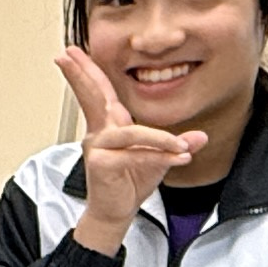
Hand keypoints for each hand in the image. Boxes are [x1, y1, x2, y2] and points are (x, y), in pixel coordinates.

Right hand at [58, 45, 203, 250]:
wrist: (115, 213)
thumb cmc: (128, 184)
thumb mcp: (158, 159)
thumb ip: (176, 145)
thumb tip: (200, 137)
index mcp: (109, 126)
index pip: (100, 92)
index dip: (87, 71)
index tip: (71, 53)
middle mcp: (100, 132)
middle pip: (93, 96)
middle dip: (81, 74)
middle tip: (67, 55)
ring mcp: (98, 147)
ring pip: (133, 134)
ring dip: (161, 140)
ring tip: (181, 148)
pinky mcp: (102, 163)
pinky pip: (135, 155)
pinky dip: (158, 157)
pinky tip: (176, 159)